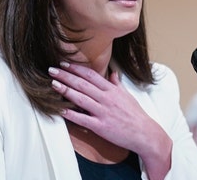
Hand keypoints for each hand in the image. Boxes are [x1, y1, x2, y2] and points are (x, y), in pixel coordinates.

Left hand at [48, 62, 171, 162]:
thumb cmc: (136, 115)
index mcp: (112, 90)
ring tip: (53, 84)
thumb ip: (117, 84)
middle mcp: (106, 98)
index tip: (65, 64)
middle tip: (52, 70)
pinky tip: (60, 109)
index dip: (76, 69)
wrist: (145, 133)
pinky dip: (71, 114)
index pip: (91, 75)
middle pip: (83, 84)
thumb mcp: (127, 96)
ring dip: (65, 90)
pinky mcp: (101, 126)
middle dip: (66, 76)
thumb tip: (113, 73)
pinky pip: (83, 119)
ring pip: (81, 98)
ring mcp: (103, 112)